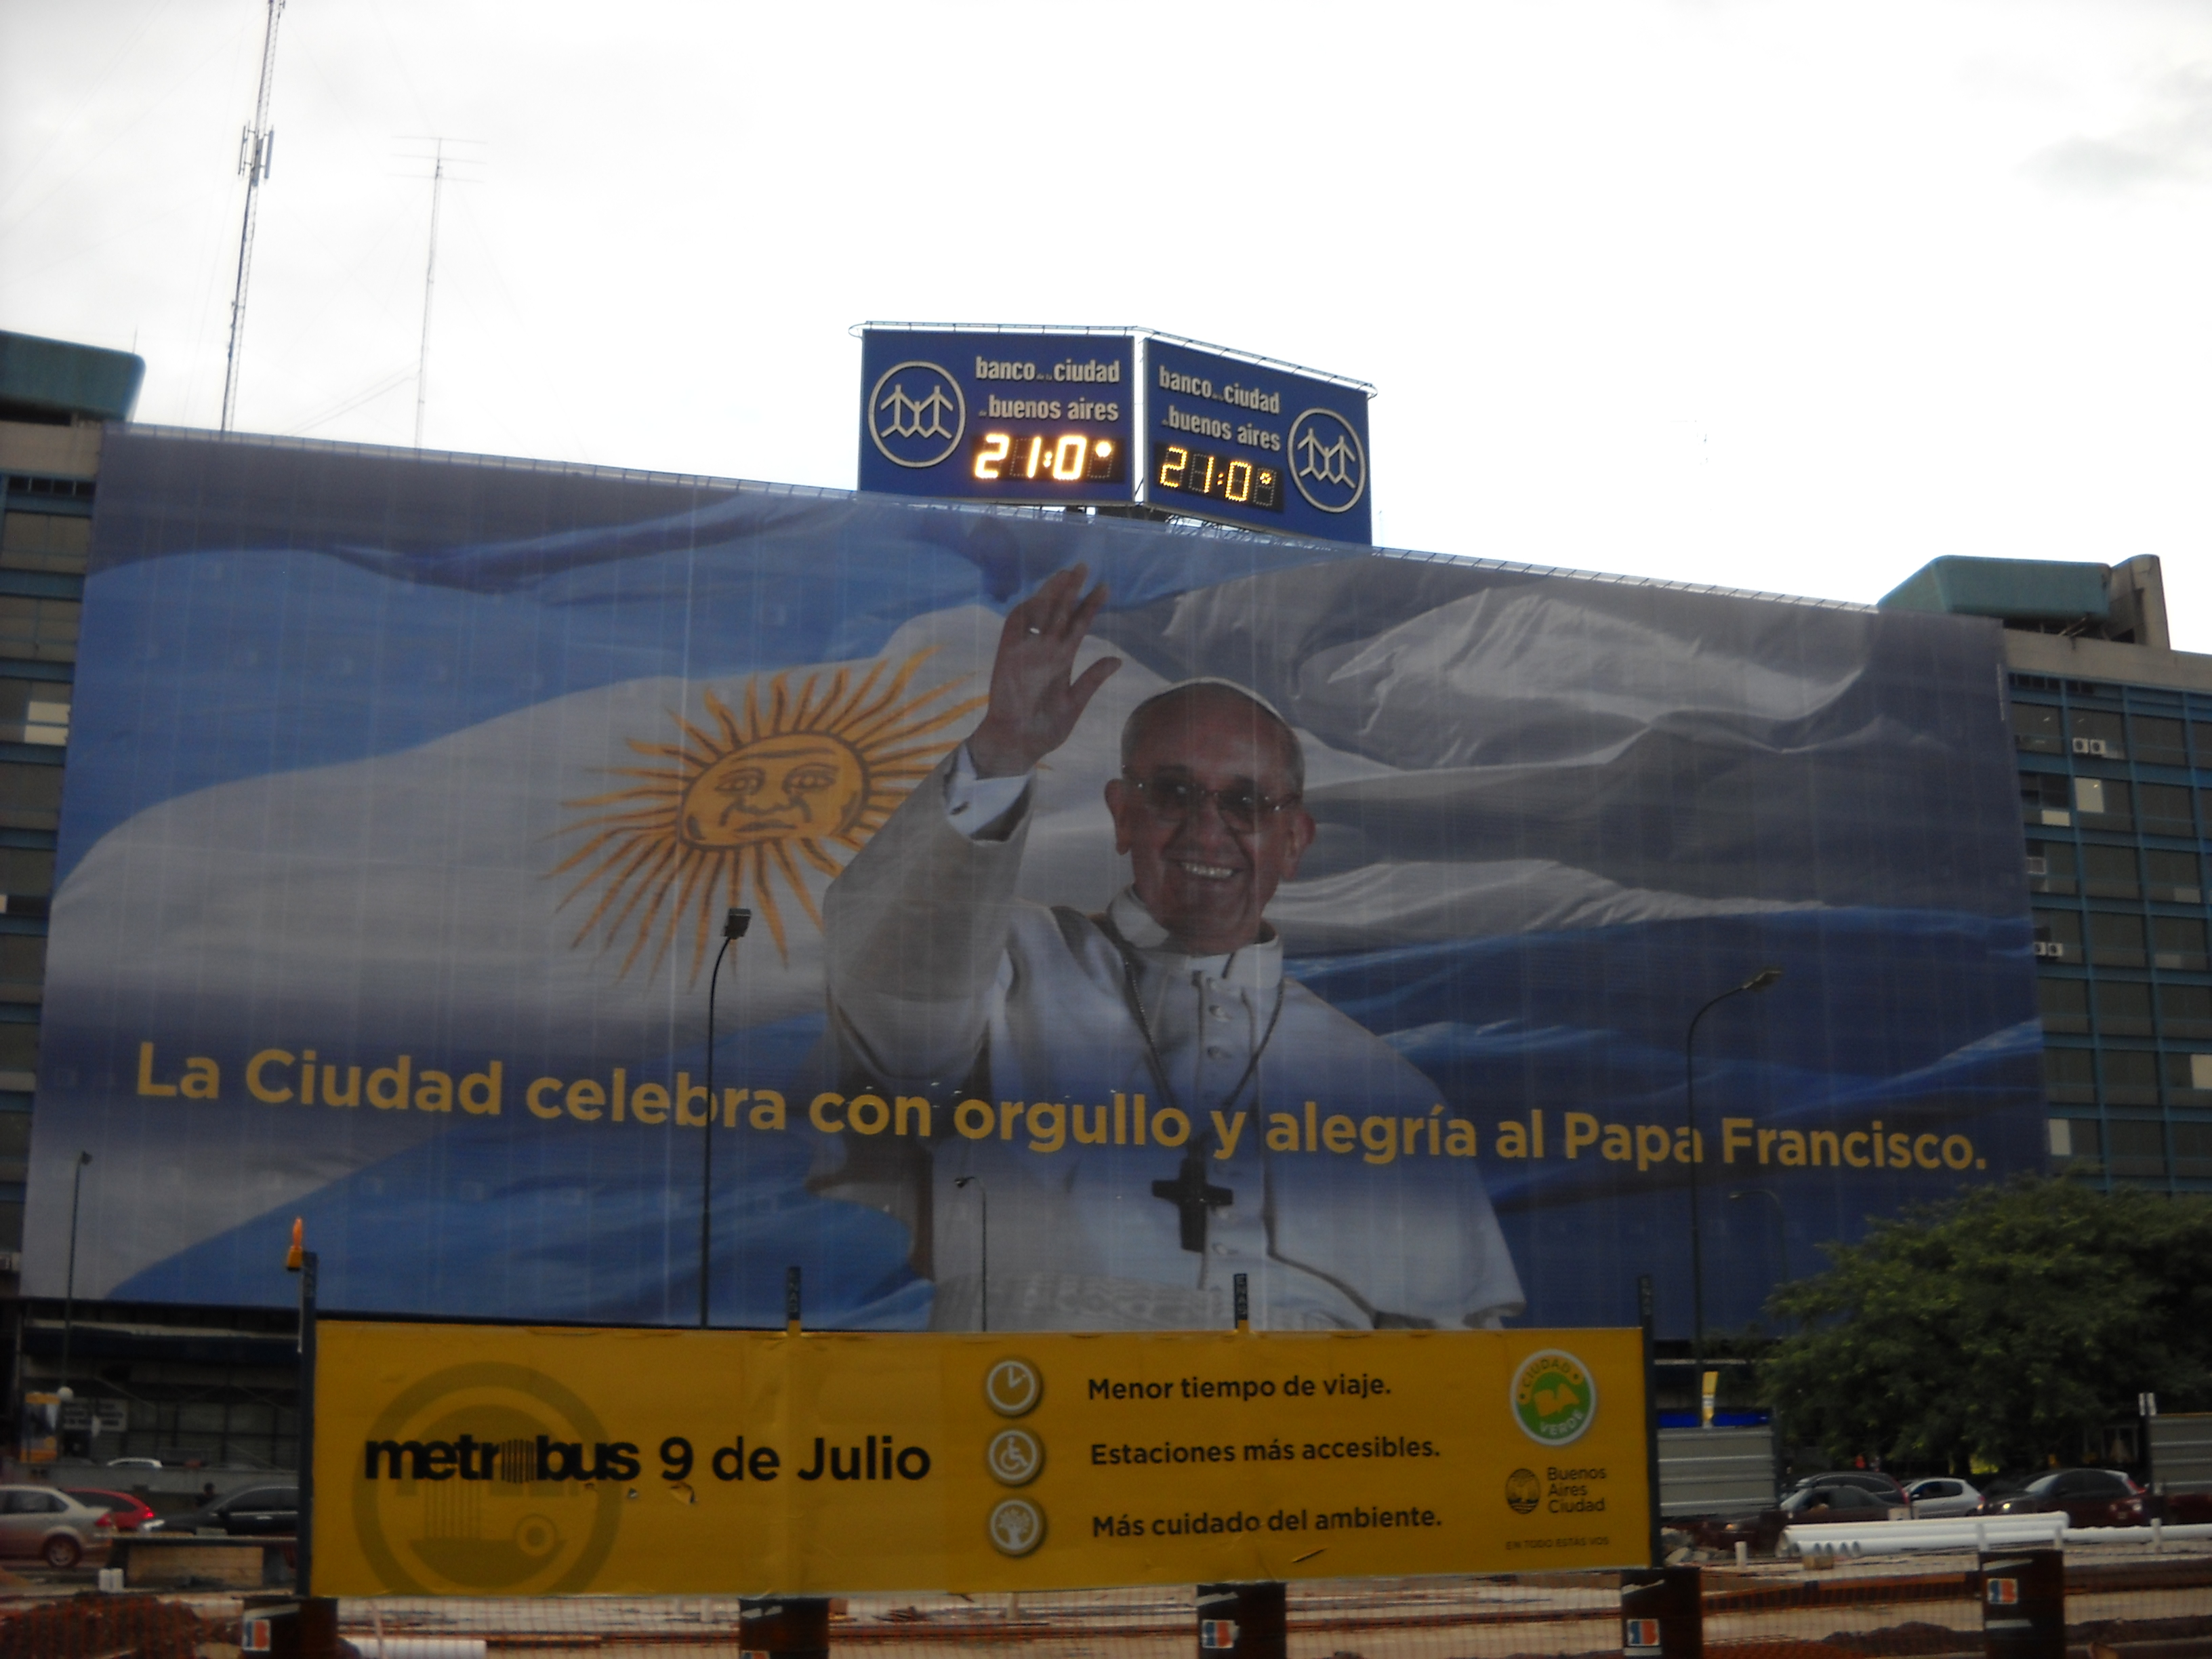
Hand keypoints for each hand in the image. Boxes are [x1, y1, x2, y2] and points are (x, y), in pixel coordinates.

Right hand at [966, 565, 1121, 777]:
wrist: (1018, 745)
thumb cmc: (1045, 729)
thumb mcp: (1075, 704)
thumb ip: (1092, 680)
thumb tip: (1117, 660)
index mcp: (1062, 661)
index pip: (1077, 627)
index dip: (1089, 607)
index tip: (1104, 588)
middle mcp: (1045, 651)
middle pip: (1059, 614)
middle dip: (1070, 590)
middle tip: (1083, 567)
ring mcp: (1026, 652)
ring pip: (1039, 615)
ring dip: (1049, 594)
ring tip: (1065, 575)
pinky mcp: (1008, 656)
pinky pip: (1015, 628)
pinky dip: (1024, 611)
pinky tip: (1038, 596)